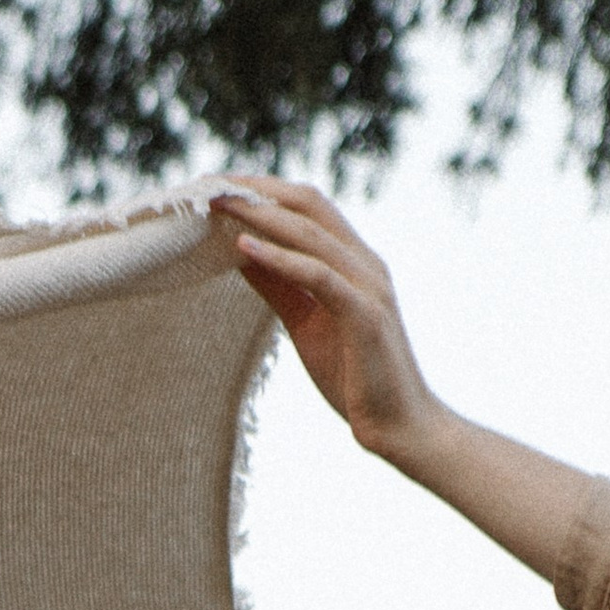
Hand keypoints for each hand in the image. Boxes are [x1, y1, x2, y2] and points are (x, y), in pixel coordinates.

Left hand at [209, 178, 440, 465]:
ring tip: (219, 205)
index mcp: (354, 261)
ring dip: (262, 215)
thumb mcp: (305, 324)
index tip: (219, 187)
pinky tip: (243, 248)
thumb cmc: (355, 378)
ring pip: (312, 233)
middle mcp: (365, 262)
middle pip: (310, 204)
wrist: (398, 426)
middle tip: (210, 183)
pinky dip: (280, 258)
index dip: (264, 192)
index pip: (308, 208)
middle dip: (259, 190)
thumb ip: (280, 287)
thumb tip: (242, 253)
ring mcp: (369, 284)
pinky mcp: (365, 314)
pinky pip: (318, 275)